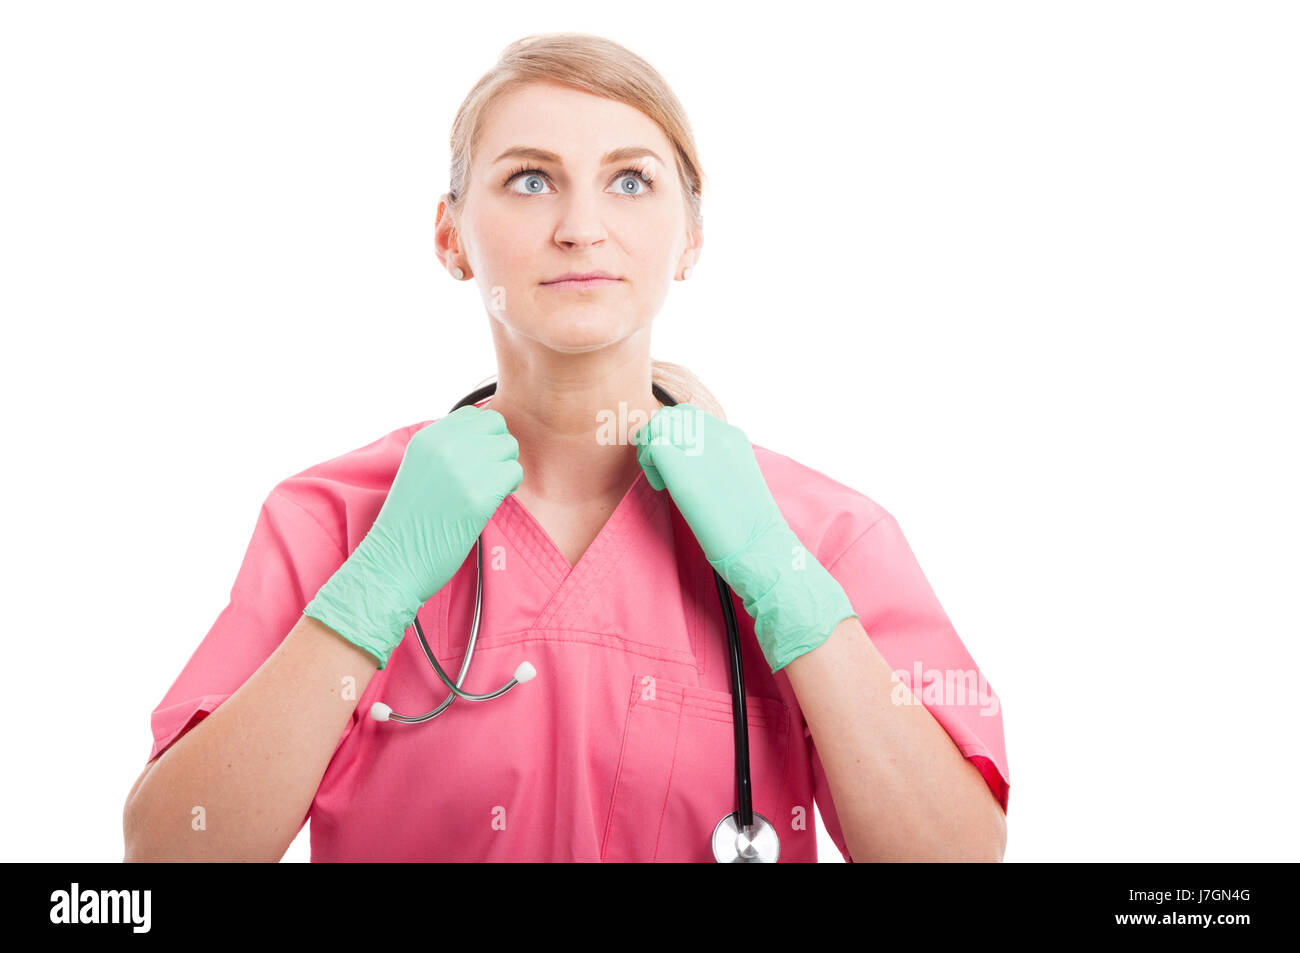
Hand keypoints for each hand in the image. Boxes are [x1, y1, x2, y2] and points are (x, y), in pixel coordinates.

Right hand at [304, 406, 522, 668]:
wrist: (394, 561)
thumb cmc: (410, 522)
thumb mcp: (419, 469)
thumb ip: (446, 449)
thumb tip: (485, 438)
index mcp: (426, 438)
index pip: (475, 414)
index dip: (483, 436)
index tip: (477, 460)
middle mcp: (444, 446)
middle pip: (497, 427)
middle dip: (498, 450)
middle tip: (486, 477)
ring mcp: (462, 469)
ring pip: (509, 448)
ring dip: (505, 468)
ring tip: (487, 491)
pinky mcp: (478, 495)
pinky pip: (513, 473)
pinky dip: (509, 487)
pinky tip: (492, 503)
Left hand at [632, 404, 856, 671]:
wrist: (758, 545)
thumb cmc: (746, 526)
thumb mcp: (735, 480)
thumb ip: (713, 463)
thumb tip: (688, 463)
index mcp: (732, 436)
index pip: (690, 417)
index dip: (676, 438)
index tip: (678, 467)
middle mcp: (717, 433)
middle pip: (671, 415)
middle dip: (659, 440)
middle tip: (664, 473)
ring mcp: (699, 446)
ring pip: (657, 425)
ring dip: (651, 450)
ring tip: (663, 480)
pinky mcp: (681, 464)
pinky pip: (651, 445)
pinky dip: (648, 464)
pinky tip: (662, 487)